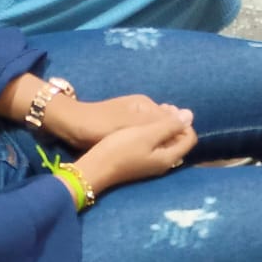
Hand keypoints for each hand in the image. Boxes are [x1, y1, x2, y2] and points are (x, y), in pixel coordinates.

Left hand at [51, 94, 171, 150]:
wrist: (71, 126)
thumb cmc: (101, 125)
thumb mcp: (133, 125)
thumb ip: (161, 122)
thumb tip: (190, 115)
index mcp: (147, 104)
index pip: (174, 119)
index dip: (177, 136)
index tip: (171, 153)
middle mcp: (143, 108)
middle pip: (165, 125)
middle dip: (167, 139)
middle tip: (159, 157)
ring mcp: (133, 118)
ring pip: (154, 132)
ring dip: (156, 143)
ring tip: (151, 157)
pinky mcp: (124, 127)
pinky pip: (143, 135)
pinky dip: (144, 144)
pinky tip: (140, 154)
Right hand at [74, 109, 198, 190]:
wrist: (96, 167)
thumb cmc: (121, 148)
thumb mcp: (147, 133)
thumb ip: (170, 125)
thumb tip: (190, 116)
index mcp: (169, 158)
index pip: (190, 138)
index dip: (184, 122)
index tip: (170, 111)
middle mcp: (164, 164)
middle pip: (179, 141)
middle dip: (174, 123)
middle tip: (161, 109)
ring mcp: (152, 164)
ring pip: (166, 143)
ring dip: (163, 127)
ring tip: (151, 114)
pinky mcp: (141, 162)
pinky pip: (155, 146)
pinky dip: (153, 134)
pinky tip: (141, 126)